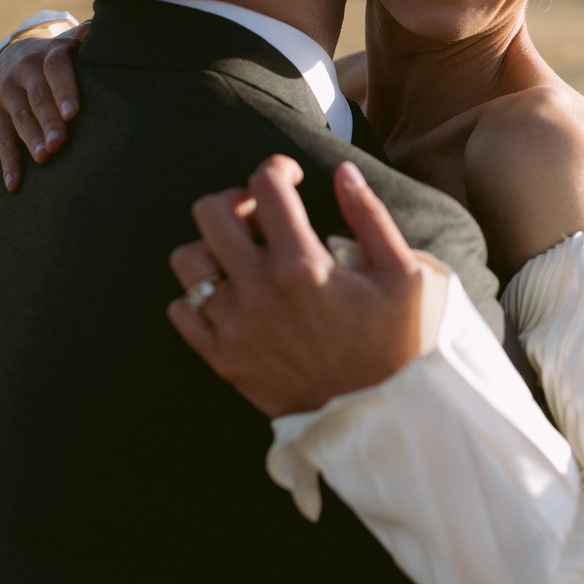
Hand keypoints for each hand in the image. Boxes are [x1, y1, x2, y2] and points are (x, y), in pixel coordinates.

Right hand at [0, 21, 89, 189]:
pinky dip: (8, 162)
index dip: (64, 90)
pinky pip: (2, 138)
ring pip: (19, 118)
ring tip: (44, 159)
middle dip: (48, 122)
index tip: (73, 113)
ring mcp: (8, 92)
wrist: (13, 55)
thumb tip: (99, 31)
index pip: (56, 69)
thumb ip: (87, 40)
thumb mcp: (71, 44)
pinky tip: (14, 183)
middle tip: (59, 144)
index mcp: (49, 54)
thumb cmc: (58, 58)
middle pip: (37, 98)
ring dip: (30, 140)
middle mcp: (25, 70)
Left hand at [168, 156, 424, 416]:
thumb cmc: (395, 343)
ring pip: (187, 260)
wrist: (376, 416)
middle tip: (260, 214)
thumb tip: (344, 172)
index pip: (265, 185)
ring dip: (212, 247)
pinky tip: (231, 296)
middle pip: (210, 212)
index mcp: (303, 265)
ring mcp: (234, 327)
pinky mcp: (222, 359)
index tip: (289, 177)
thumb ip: (370, 216)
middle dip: (235, 199)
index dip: (277, 168)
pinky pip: (181, 312)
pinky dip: (198, 297)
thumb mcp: (402, 274)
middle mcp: (260, 291)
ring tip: (242, 257)